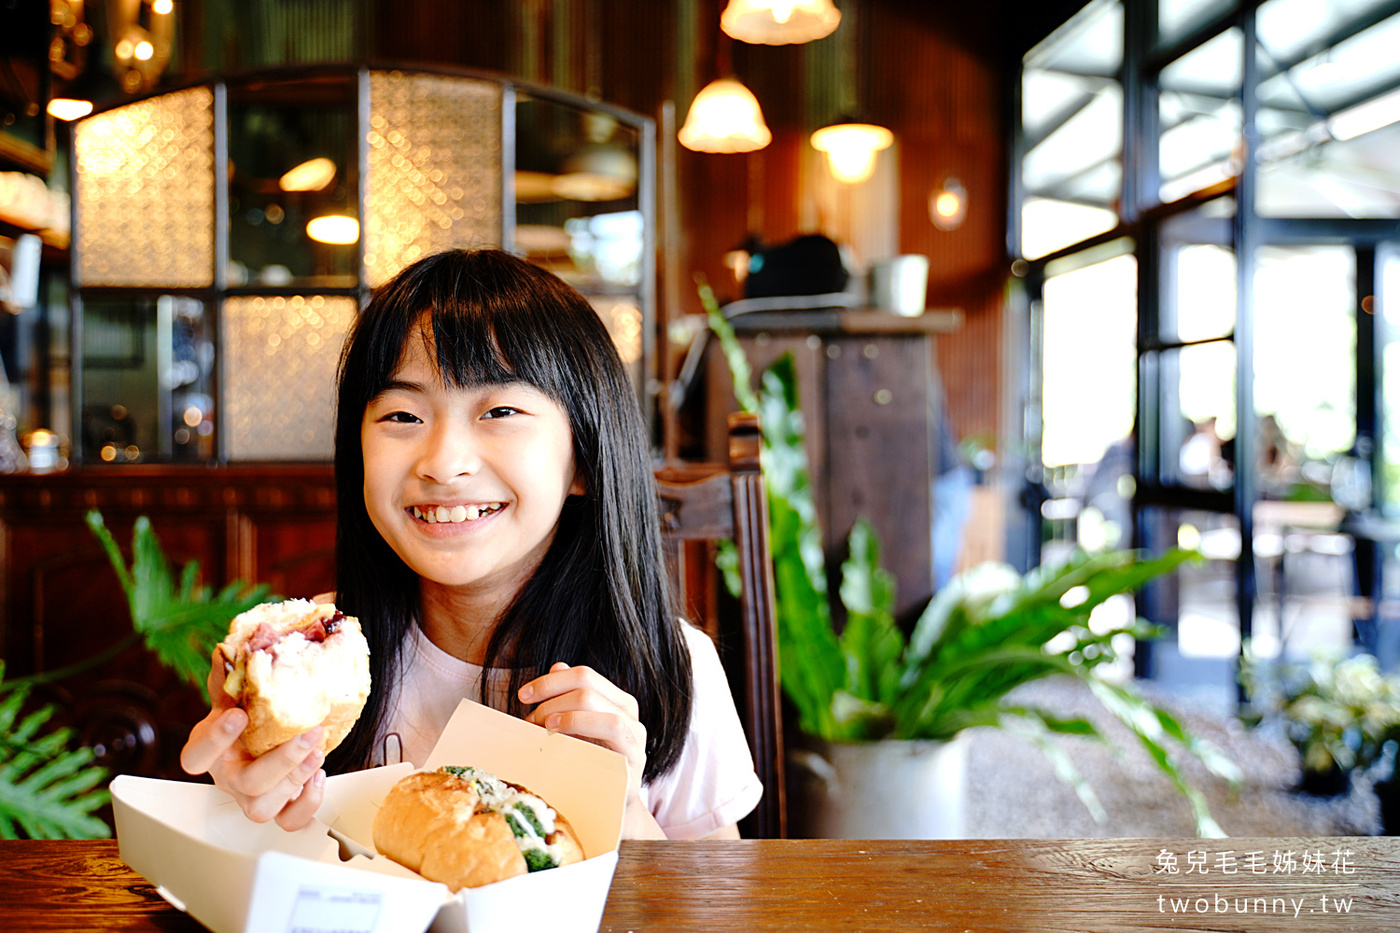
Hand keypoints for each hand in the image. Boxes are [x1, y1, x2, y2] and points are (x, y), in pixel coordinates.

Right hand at [178, 649, 325, 830]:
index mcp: (208, 751)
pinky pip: (289, 822)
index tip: (237, 714)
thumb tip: (231, 647)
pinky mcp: (279, 807)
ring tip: (317, 752)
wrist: (265, 734)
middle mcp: (228, 778)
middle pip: (244, 785)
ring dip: (295, 780)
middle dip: (280, 761)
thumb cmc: (247, 714)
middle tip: (308, 733)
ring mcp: (252, 796)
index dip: (214, 740)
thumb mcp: (235, 691)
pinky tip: (318, 775)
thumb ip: (231, 673)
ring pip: (263, 808)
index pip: (195, 757)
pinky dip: (307, 803)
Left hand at [519, 663, 661, 837]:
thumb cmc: (588, 769)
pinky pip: (612, 730)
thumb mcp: (574, 732)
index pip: (584, 675)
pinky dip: (581, 725)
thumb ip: (567, 701)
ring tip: (544, 725)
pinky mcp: (635, 760)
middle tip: (531, 718)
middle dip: (551, 696)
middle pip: (587, 684)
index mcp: (616, 702)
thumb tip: (557, 666)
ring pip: (600, 705)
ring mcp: (635, 737)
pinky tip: (559, 734)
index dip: (550, 680)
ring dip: (564, 711)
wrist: (609, 811)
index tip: (523, 695)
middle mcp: (630, 715)